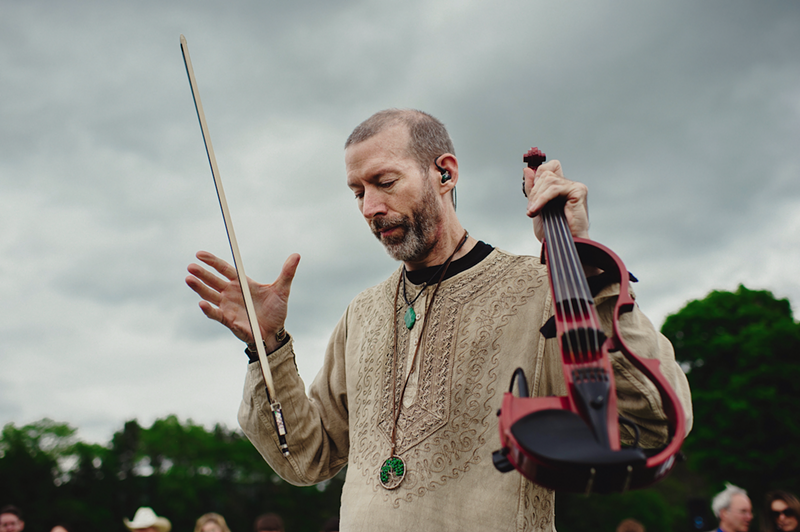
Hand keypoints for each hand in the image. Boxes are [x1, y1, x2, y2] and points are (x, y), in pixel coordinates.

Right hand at [185, 251, 300, 351]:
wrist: (275, 333)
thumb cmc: (276, 311)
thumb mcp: (282, 290)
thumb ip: (287, 273)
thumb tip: (296, 255)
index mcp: (241, 283)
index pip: (224, 269)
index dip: (212, 261)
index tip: (199, 254)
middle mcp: (231, 294)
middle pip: (213, 281)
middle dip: (202, 273)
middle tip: (190, 266)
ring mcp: (228, 307)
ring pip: (210, 296)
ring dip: (199, 288)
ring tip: (188, 279)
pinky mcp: (229, 321)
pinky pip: (216, 314)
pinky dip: (209, 310)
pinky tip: (201, 303)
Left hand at [523, 159, 589, 241]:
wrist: (563, 244)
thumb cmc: (554, 231)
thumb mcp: (536, 207)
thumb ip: (532, 189)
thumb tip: (527, 170)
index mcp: (559, 187)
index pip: (547, 168)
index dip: (536, 176)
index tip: (530, 195)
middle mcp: (567, 185)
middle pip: (545, 173)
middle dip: (534, 191)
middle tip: (532, 209)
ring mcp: (574, 186)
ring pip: (548, 180)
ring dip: (537, 197)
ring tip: (533, 211)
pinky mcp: (578, 191)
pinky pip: (555, 188)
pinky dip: (542, 199)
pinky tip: (537, 209)